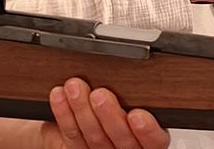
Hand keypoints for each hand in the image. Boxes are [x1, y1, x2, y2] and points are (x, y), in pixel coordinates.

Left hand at [42, 78, 169, 148]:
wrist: (83, 121)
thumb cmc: (115, 106)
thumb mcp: (131, 98)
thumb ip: (134, 94)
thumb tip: (130, 72)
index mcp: (147, 139)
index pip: (154, 141)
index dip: (147, 130)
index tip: (137, 115)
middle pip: (122, 141)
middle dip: (109, 115)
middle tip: (100, 95)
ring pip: (94, 138)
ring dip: (82, 109)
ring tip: (75, 87)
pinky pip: (72, 135)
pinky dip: (64, 114)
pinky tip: (60, 96)